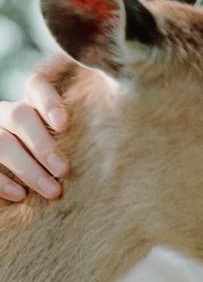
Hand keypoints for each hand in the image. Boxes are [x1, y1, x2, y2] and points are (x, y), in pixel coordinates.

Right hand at [0, 73, 67, 200]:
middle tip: (63, 170)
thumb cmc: (54, 162)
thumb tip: (112, 148)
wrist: (15, 181)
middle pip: (18, 116)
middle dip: (42, 143)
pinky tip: (21, 196)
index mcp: (29, 104)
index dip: (48, 101)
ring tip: (52, 191)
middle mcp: (6, 115)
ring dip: (27, 168)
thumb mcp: (65, 145)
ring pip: (0, 141)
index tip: (64, 124)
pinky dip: (2, 182)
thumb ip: (75, 139)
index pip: (36, 86)